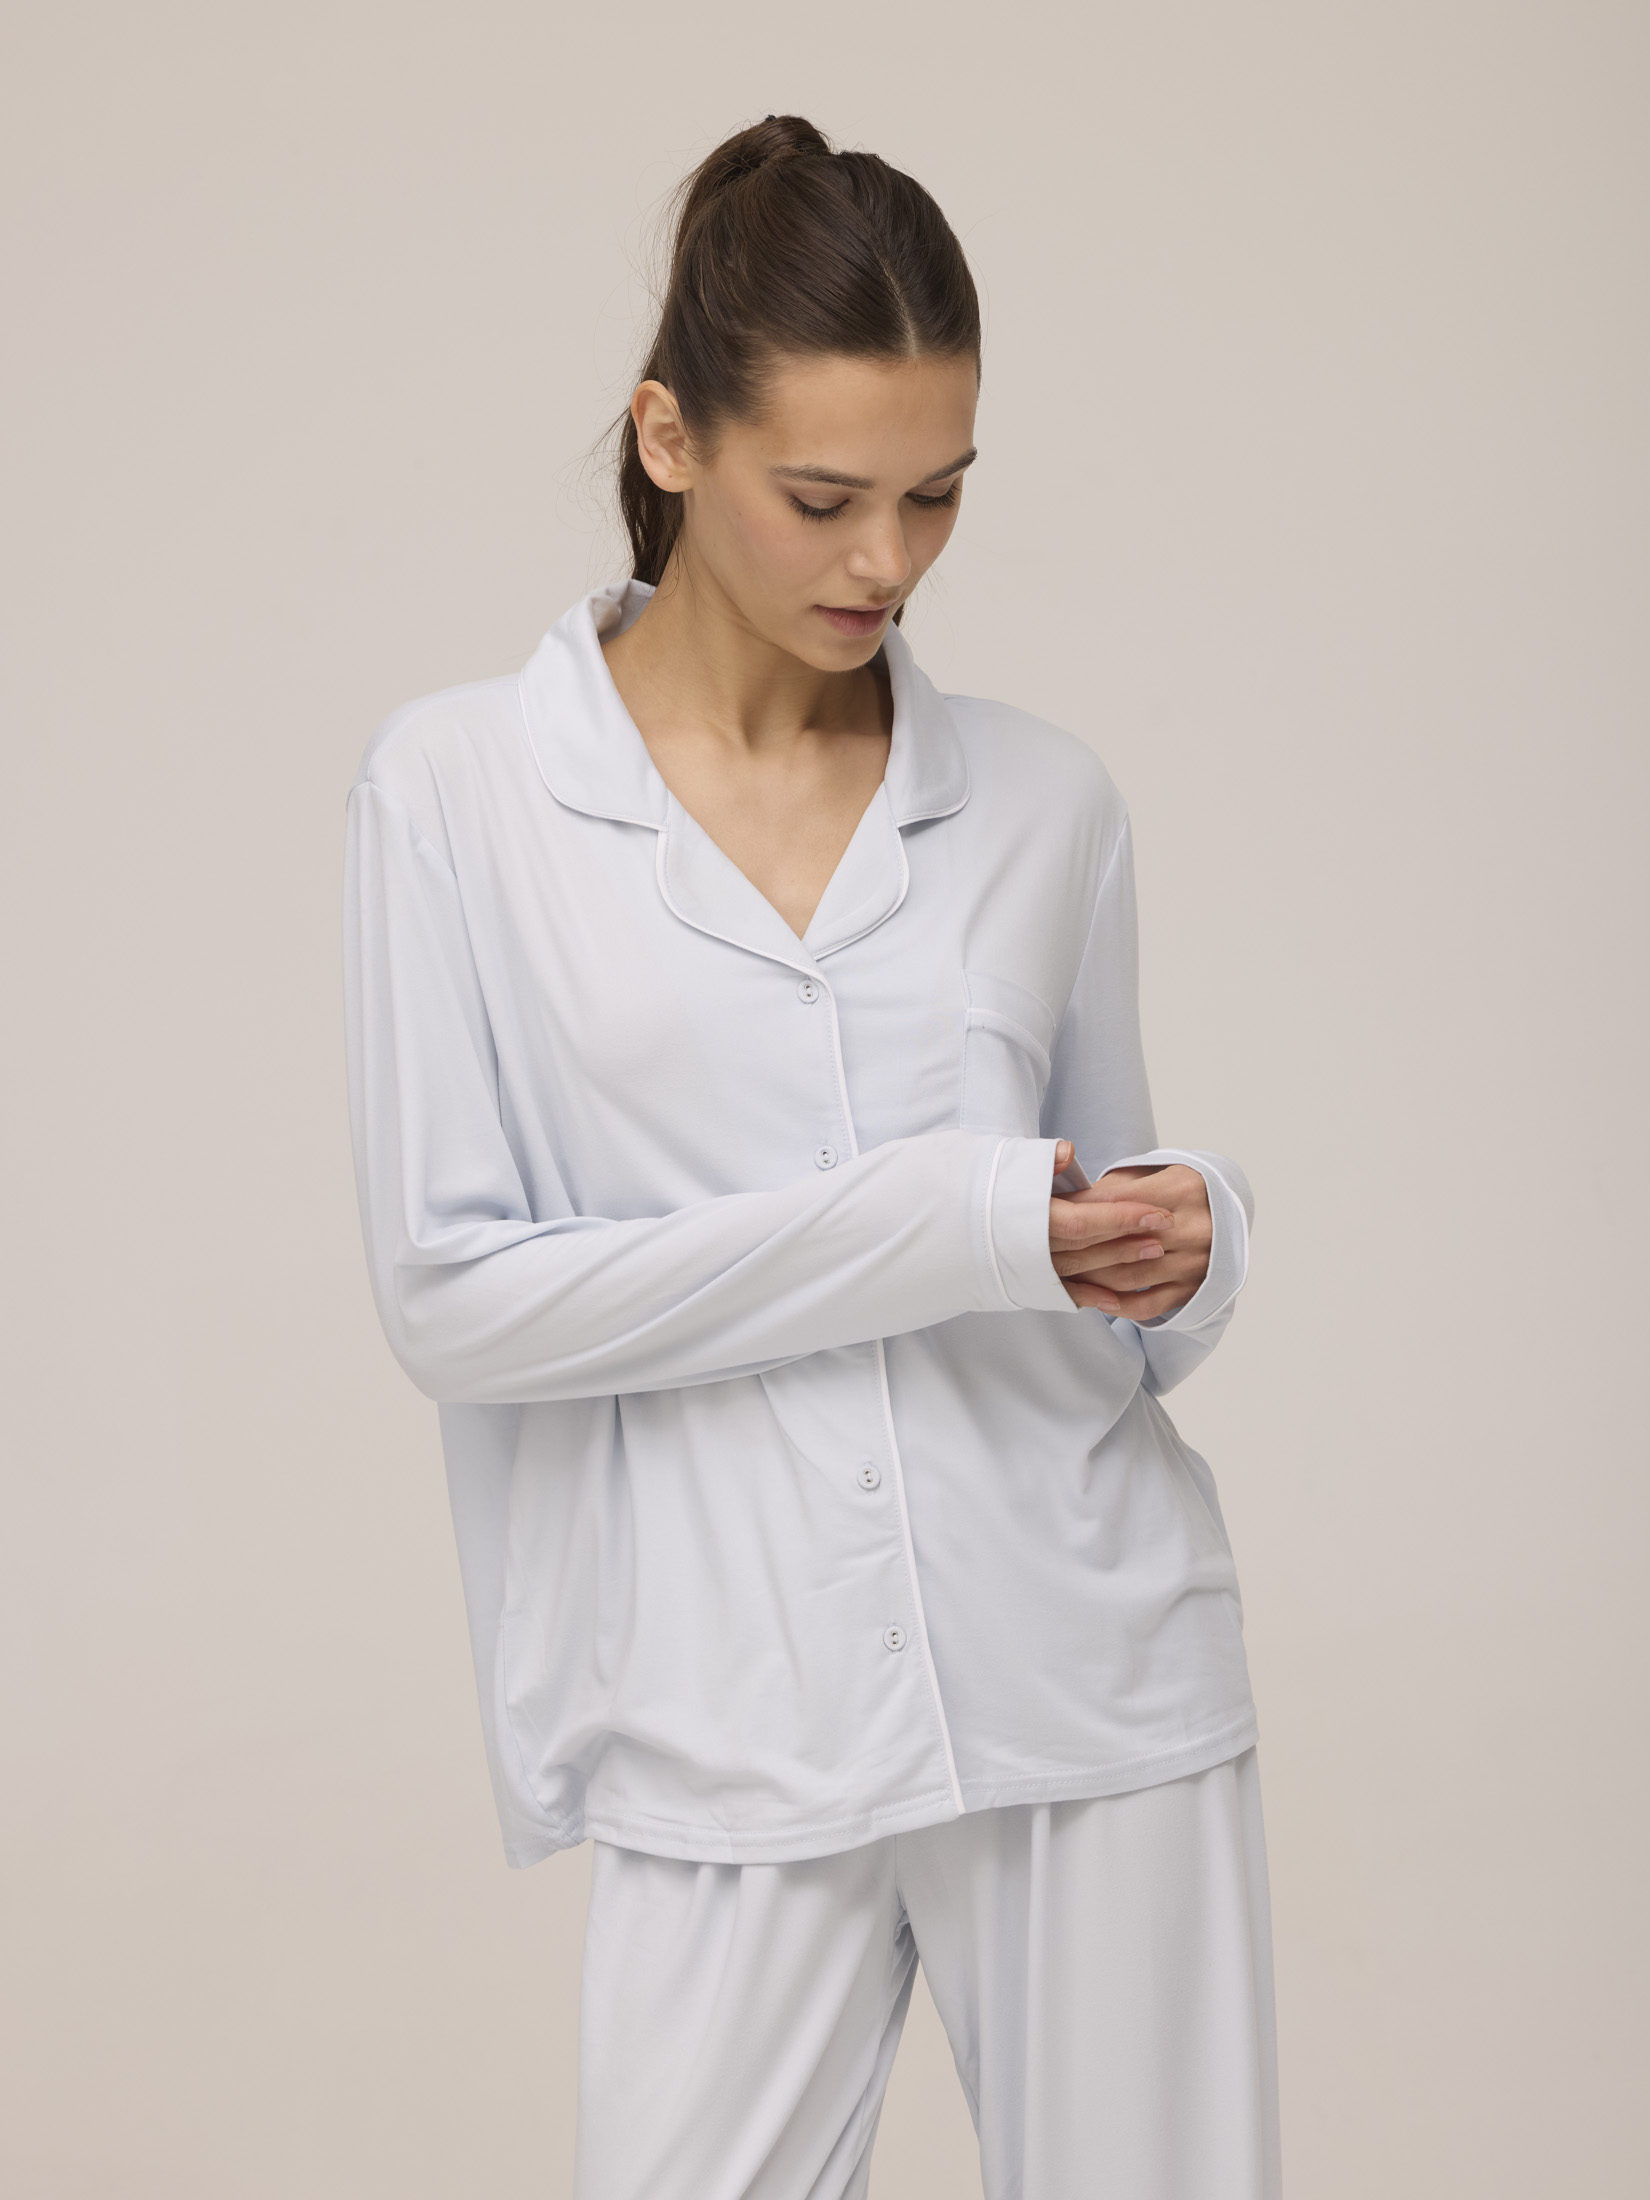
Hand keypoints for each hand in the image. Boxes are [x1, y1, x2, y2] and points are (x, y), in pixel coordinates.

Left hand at [1048, 1146, 1212, 1317]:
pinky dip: (1120, 1307)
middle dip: (1079, 1250)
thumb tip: (1070, 1205)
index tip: (1052, 1217)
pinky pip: (1150, 1305)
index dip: (1081, 1212)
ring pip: (1129, 1277)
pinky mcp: (1195, 1287)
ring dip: (1092, 1280)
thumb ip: (1115, 1189)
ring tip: (1066, 1277)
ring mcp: (1196, 1260)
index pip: (1117, 1204)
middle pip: (1121, 1244)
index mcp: (1181, 1188)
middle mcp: (1193, 1226)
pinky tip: (1100, 1302)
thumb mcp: (1151, 1174)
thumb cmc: (1177, 1188)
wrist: (1227, 1209)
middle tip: (1048, 1253)